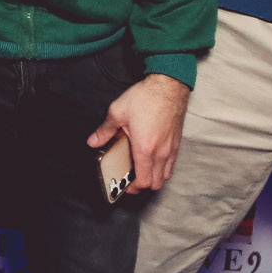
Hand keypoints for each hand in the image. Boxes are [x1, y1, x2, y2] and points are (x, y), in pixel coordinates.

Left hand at [89, 73, 189, 192]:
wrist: (169, 84)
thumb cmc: (147, 97)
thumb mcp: (118, 111)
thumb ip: (105, 130)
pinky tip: (152, 157)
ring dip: (154, 177)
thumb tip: (94, 140)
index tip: (124, 185)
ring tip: (141, 169)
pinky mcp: (177, 142)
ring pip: (166, 175)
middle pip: (156, 183)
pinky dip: (163, 167)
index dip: (133, 188)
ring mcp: (171, 148)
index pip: (143, 181)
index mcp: (145, 148)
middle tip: (131, 179)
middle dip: (143, 185)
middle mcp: (161, 152)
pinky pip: (172, 164)